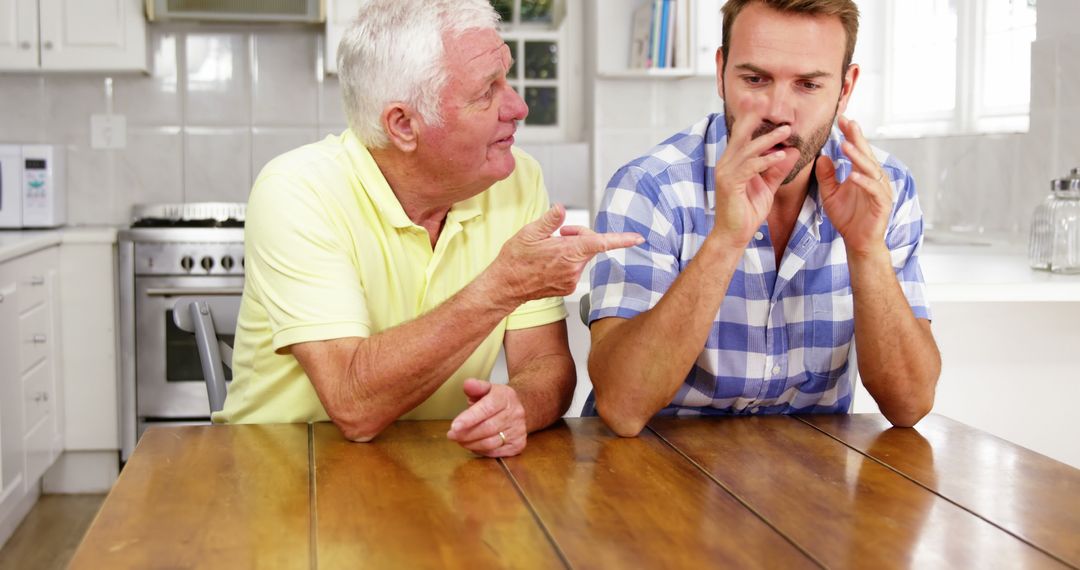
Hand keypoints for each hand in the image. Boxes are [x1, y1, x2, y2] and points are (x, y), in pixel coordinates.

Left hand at [446, 379, 526, 456]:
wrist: (519, 408)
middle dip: (466, 434)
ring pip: (491, 442)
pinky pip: (495, 452)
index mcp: (505, 396)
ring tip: (459, 440)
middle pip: (487, 428)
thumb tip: (468, 384)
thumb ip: (475, 387)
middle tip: (451, 435)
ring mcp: (519, 430)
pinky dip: (480, 451)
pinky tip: (473, 445)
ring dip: (471, 444)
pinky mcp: (519, 444)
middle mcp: (515, 413)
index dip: (469, 419)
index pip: (486, 408)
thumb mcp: (486, 389)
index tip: (454, 426)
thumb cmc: (496, 400)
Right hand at [488, 203, 642, 306]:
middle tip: (558, 233)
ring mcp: (571, 280)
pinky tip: (549, 262)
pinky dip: (566, 262)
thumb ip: (550, 220)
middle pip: (590, 245)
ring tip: (549, 249)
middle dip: (579, 236)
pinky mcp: (567, 288)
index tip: (638, 238)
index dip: (622, 240)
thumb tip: (561, 209)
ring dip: (571, 249)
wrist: (505, 286)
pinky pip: (574, 269)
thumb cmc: (515, 259)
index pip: (601, 243)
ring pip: (581, 257)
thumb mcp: (529, 233)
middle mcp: (573, 268)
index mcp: (567, 252)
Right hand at [712, 108, 800, 248]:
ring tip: (786, 130)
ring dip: (768, 138)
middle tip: (767, 99)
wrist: (734, 235)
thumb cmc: (747, 212)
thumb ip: (777, 168)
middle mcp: (726, 163)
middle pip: (740, 133)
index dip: (751, 116)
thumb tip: (791, 150)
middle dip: (753, 115)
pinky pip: (750, 167)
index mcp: (733, 161)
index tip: (763, 101)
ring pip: (748, 149)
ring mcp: (726, 173)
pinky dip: (766, 160)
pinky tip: (781, 155)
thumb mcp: (768, 186)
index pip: (742, 134)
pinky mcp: (730, 184)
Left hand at [816, 115, 892, 255]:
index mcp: (863, 173)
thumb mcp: (830, 194)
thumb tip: (822, 157)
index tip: (841, 119)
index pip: (857, 150)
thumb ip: (826, 176)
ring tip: (846, 146)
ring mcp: (880, 190)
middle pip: (866, 154)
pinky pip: (873, 190)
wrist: (858, 242)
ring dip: (858, 157)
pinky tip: (852, 175)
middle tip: (848, 122)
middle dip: (857, 138)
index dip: (850, 135)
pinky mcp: (882, 204)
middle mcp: (875, 178)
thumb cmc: (847, 217)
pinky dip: (863, 182)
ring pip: (871, 169)